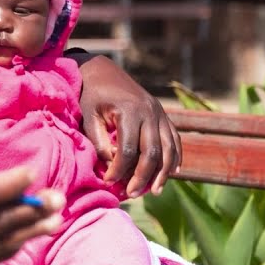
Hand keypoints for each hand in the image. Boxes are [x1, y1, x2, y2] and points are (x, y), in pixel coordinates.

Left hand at [77, 55, 181, 196]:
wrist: (102, 70)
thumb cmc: (91, 95)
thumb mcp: (89, 116)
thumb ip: (99, 142)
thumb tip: (111, 167)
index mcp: (129, 111)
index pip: (128, 150)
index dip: (119, 170)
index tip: (109, 182)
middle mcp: (150, 112)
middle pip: (152, 153)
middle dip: (142, 177)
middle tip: (132, 194)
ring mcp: (160, 113)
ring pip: (169, 149)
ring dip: (163, 173)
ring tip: (154, 191)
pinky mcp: (163, 115)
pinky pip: (175, 140)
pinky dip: (175, 158)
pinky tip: (171, 174)